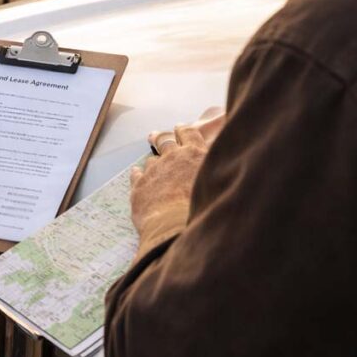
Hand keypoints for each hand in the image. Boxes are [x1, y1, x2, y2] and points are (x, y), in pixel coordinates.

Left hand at [131, 108, 225, 232]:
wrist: (178, 228)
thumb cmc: (206, 210)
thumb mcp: (219, 185)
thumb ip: (215, 172)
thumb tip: (217, 168)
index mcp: (195, 155)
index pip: (189, 134)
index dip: (184, 130)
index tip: (180, 128)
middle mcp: (173, 158)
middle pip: (165, 140)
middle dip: (162, 137)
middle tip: (155, 136)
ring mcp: (155, 170)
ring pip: (152, 159)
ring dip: (153, 161)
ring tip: (152, 162)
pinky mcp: (140, 185)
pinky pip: (136, 175)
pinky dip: (138, 174)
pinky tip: (137, 174)